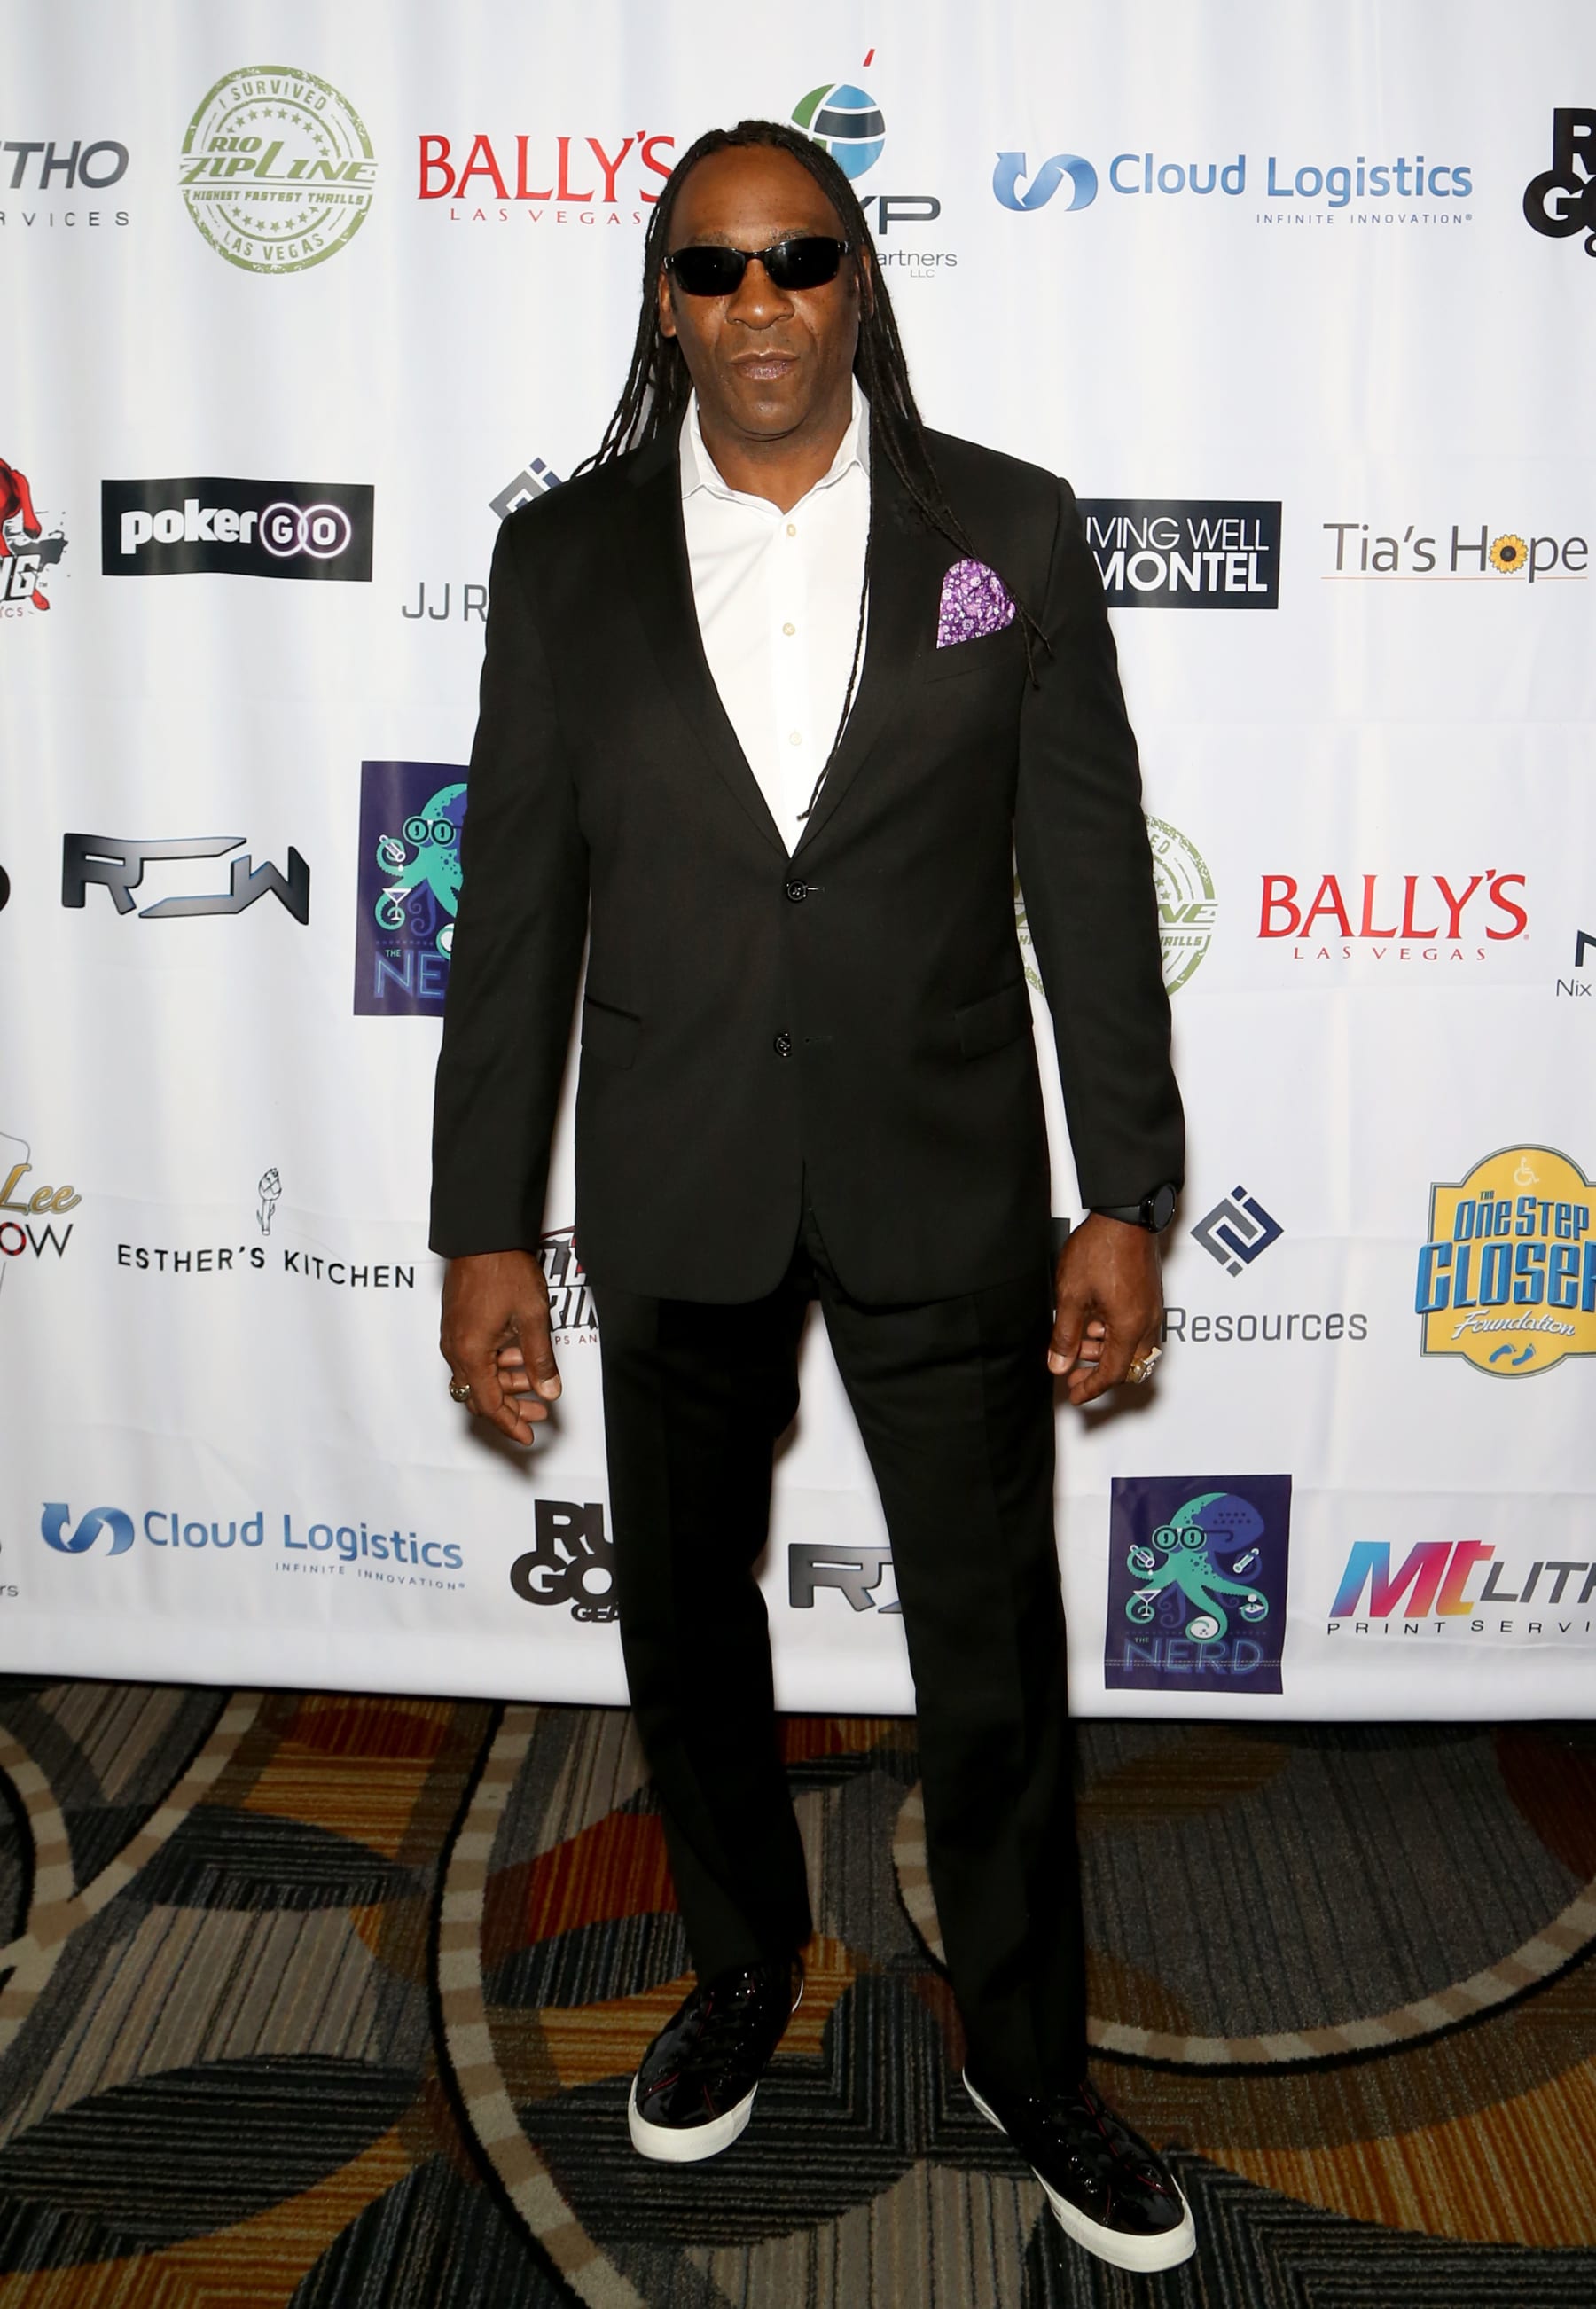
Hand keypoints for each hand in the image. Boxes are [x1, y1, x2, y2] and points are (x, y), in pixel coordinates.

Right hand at [440, 1249, 560, 1446]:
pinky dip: (497, 1364)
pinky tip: (520, 1357)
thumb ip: (540, 1360)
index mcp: (470, 1353)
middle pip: (480, 1395)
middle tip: (539, 1413)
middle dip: (511, 1407)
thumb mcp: (532, 1319)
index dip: (510, 1424)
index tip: (528, 1436)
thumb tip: (549, 1392)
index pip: (489, 1405)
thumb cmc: (504, 1270)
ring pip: (478, 1376)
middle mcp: (455, 1349)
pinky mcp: (457, 1324)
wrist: (483, 1235)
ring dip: (506, 1383)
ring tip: (536, 1380)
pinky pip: (474, 1357)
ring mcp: (453, 1336)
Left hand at [1047, 1214, 1162, 1406]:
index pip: (1113, 1374)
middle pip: (1127, 1364)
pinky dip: (1113, 1332)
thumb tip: (1059, 1364)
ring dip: (1104, 1349)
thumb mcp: (1071, 1296)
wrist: (1125, 1215)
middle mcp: (1147, 1322)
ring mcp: (1152, 1308)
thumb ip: (1065, 1335)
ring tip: (1077, 1337)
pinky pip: (1135, 1326)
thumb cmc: (1101, 1249)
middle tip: (1071, 1368)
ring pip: (1131, 1345)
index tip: (1075, 1394)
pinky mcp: (1150, 1295)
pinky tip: (1093, 1318)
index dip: (1091, 1388)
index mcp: (1129, 1327)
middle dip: (1098, 1370)